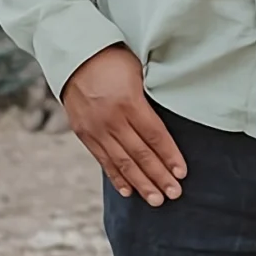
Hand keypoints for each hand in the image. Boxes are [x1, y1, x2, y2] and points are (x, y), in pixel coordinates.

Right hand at [60, 45, 186, 205]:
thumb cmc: (112, 58)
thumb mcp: (137, 70)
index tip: (182, 173)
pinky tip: (129, 190)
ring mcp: (95, 129)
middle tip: (175, 194)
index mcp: (129, 101)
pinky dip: (117, 177)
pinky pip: (103, 160)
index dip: (170, 155)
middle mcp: (111, 119)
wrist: (73, 55)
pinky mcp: (84, 134)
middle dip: (159, 176)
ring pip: (122, 162)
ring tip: (156, 200)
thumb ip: (150, 96)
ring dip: (141, 183)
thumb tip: (169, 119)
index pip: (155, 135)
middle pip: (140, 154)